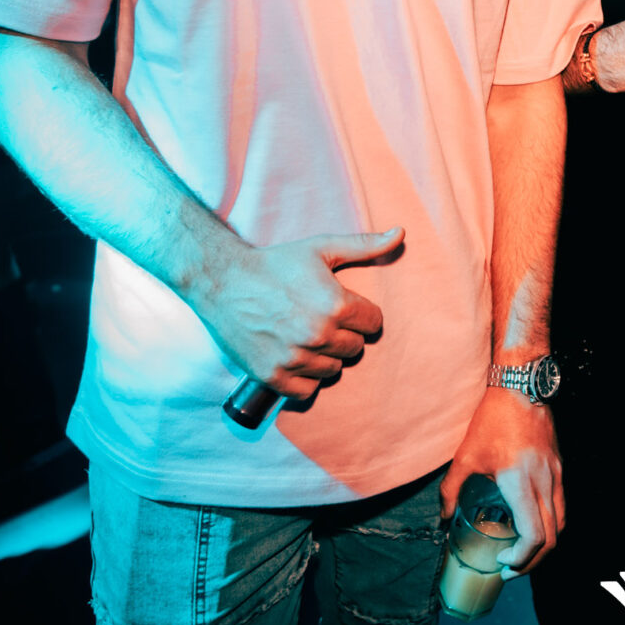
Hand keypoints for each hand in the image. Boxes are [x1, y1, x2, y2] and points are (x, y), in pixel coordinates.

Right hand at [181, 227, 396, 402]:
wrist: (223, 281)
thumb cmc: (275, 263)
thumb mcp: (321, 248)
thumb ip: (365, 245)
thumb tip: (401, 233)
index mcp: (335, 305)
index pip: (374, 324)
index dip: (360, 314)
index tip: (343, 306)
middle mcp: (318, 335)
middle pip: (355, 349)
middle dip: (343, 334)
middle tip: (319, 319)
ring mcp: (294, 358)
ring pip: (332, 370)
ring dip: (323, 356)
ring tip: (304, 336)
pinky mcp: (273, 376)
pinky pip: (307, 391)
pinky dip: (303, 378)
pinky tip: (293, 357)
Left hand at [442, 387, 564, 573]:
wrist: (521, 387)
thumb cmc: (492, 420)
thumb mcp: (465, 456)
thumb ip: (451, 489)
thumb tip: (442, 516)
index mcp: (520, 484)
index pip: (534, 536)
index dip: (522, 559)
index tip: (503, 562)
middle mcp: (544, 483)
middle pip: (551, 538)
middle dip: (532, 561)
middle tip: (511, 568)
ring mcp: (556, 475)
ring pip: (561, 524)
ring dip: (544, 545)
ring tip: (522, 552)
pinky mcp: (559, 468)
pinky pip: (561, 506)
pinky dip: (550, 524)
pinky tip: (531, 523)